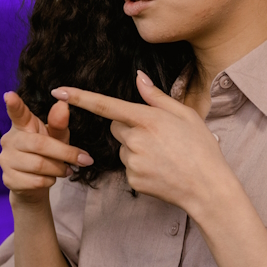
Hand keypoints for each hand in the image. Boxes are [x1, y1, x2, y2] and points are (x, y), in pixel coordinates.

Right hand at [0, 92, 93, 208]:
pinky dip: (50, 181)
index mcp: (23, 125)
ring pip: (39, 165)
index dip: (14, 105)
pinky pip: (36, 181)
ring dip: (59, 169)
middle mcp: (10, 140)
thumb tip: (63, 104)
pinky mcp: (8, 179)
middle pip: (39, 144)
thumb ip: (59, 123)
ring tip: (66, 170)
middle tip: (83, 160)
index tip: (9, 95)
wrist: (33, 184)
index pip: (17, 113)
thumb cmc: (47, 154)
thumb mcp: (56, 137)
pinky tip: (51, 178)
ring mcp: (6, 160)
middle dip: (65, 153)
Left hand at [50, 72, 232, 220]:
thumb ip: (156, 96)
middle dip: (128, 127)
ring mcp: (133, 162)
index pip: (106, 105)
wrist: (208, 188)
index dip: (80, 97)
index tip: (57, 91)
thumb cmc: (201, 148)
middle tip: (156, 136)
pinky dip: (140, 167)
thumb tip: (138, 77)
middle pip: (116, 127)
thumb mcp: (185, 115)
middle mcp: (136, 140)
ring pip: (123, 148)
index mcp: (148, 120)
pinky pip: (128, 167)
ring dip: (135, 148)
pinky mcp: (132, 180)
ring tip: (163, 155)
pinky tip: (160, 170)